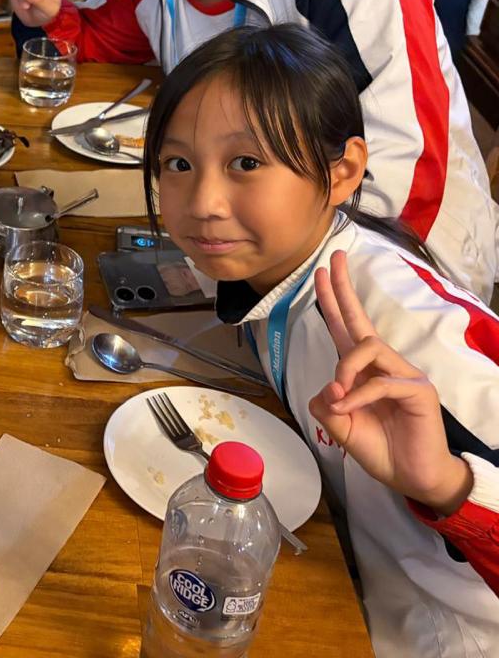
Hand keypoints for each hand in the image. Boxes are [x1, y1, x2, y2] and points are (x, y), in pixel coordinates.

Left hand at [310, 251, 472, 514]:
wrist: (412, 478)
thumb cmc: (379, 448)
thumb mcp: (338, 426)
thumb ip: (324, 404)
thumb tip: (329, 385)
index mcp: (362, 370)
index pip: (344, 328)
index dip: (332, 300)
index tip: (320, 272)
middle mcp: (383, 364)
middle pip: (360, 320)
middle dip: (343, 289)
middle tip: (333, 259)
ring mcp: (403, 374)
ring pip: (367, 348)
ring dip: (345, 369)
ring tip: (338, 396)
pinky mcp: (418, 390)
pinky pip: (381, 382)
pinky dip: (359, 395)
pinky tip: (348, 409)